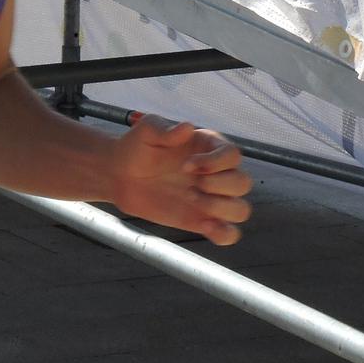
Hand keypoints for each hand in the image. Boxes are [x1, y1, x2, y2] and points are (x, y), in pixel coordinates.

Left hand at [109, 117, 252, 245]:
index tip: (185, 166)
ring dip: (221, 208)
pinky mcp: (202, 221)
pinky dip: (224, 234)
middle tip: (189, 186)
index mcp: (209, 148)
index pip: (233, 155)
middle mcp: (217, 173)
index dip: (215, 163)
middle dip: (219, 186)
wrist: (121, 175)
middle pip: (243, 183)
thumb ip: (164, 129)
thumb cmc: (137, 148)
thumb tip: (187, 127)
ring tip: (191, 200)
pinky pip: (229, 234)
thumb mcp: (146, 131)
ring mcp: (212, 199)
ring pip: (240, 210)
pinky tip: (203, 226)